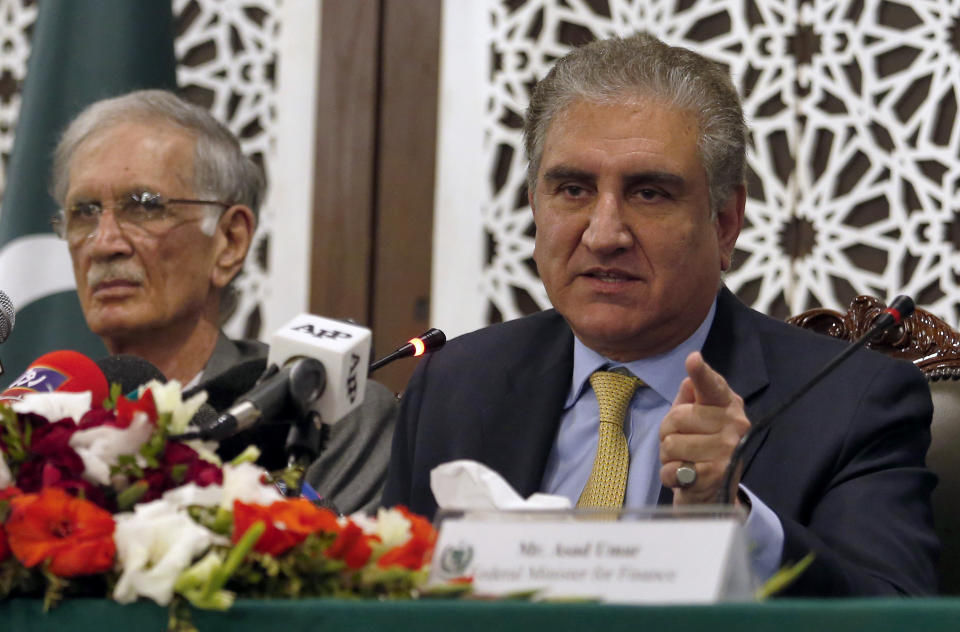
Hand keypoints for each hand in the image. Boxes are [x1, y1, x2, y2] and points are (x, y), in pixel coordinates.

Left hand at [659, 352, 749, 504]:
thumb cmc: (699, 444)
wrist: (713, 490)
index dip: (700, 373)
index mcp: (727, 403)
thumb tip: (689, 380)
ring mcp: (727, 450)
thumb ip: (690, 397)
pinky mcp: (717, 475)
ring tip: (684, 459)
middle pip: (676, 417)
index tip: (693, 359)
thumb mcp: (694, 417)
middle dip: (668, 432)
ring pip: (670, 444)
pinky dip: (669, 475)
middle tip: (682, 442)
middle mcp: (734, 424)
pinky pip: (672, 469)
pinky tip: (684, 476)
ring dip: (668, 455)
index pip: (711, 386)